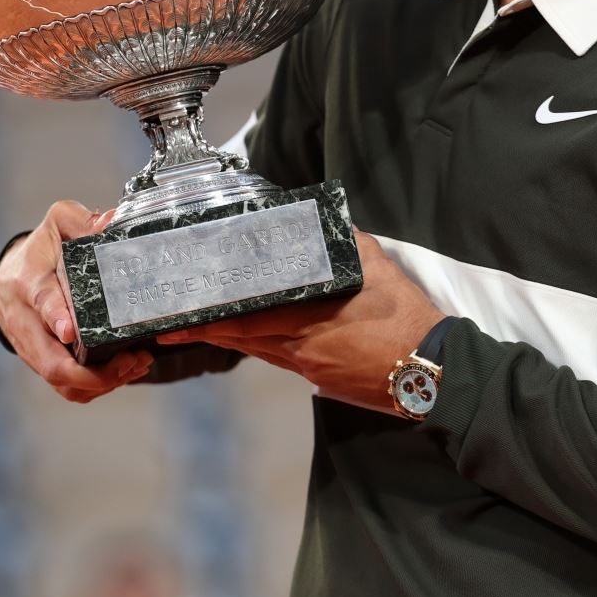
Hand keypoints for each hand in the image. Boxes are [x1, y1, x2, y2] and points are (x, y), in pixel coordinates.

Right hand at [0, 201, 153, 401]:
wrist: (10, 278)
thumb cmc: (42, 249)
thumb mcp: (58, 223)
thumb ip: (80, 221)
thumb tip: (109, 223)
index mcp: (28, 281)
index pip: (40, 301)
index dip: (55, 318)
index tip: (72, 331)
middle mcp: (25, 321)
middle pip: (50, 361)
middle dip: (92, 371)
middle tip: (132, 359)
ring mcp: (31, 348)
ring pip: (60, 381)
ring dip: (100, 382)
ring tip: (136, 365)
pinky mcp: (40, 364)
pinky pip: (65, 387)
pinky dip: (95, 387)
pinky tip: (125, 373)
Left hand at [157, 230, 444, 415]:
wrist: (428, 370)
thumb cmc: (404, 318)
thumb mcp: (375, 266)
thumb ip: (342, 243)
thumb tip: (317, 221)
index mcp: (308, 319)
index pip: (246, 316)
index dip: (210, 316)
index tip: (180, 312)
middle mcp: (299, 345)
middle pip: (240, 337)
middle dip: (203, 329)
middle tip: (168, 324)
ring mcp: (307, 364)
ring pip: (254, 348)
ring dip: (222, 338)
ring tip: (190, 329)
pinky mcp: (317, 375)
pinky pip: (276, 357)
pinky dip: (252, 345)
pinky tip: (240, 337)